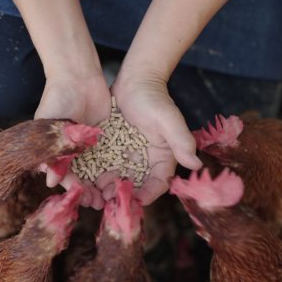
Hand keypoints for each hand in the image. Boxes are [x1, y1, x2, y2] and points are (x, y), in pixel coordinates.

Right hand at [35, 71, 111, 208]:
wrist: (76, 76)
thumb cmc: (56, 99)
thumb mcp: (50, 127)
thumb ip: (52, 154)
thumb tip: (51, 183)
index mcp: (56, 152)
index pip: (66, 177)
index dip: (74, 189)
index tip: (82, 198)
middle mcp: (73, 152)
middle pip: (83, 178)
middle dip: (91, 191)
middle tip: (100, 203)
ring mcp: (90, 146)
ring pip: (98, 172)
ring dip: (104, 185)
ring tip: (112, 196)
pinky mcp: (105, 139)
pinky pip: (111, 158)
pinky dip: (116, 169)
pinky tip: (124, 179)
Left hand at [98, 72, 201, 204]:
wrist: (134, 81)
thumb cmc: (155, 98)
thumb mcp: (169, 119)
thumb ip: (182, 141)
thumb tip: (196, 165)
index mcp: (162, 159)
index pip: (159, 183)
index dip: (149, 195)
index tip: (137, 201)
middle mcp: (144, 162)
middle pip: (135, 186)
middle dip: (123, 194)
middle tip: (110, 197)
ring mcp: (125, 157)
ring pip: (117, 179)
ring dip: (107, 187)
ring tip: (96, 189)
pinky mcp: (109, 150)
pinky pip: (102, 166)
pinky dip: (95, 174)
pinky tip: (85, 178)